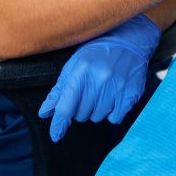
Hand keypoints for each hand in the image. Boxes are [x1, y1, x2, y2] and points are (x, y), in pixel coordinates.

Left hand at [38, 14, 160, 142]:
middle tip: (88, 93)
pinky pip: (115, 118)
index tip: (56, 135)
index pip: (65, 107)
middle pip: (81, 115)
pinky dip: (112, 112)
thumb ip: (59, 90)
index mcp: (80, 72)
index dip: (59, 124)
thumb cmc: (97, 52)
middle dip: (81, 108)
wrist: (128, 39)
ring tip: (102, 92)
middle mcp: (98, 81)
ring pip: (98, 117)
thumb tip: (45, 112)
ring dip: (97, 110)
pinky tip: (113, 97)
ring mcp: (116, 88)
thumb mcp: (74, 65)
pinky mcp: (131, 94)